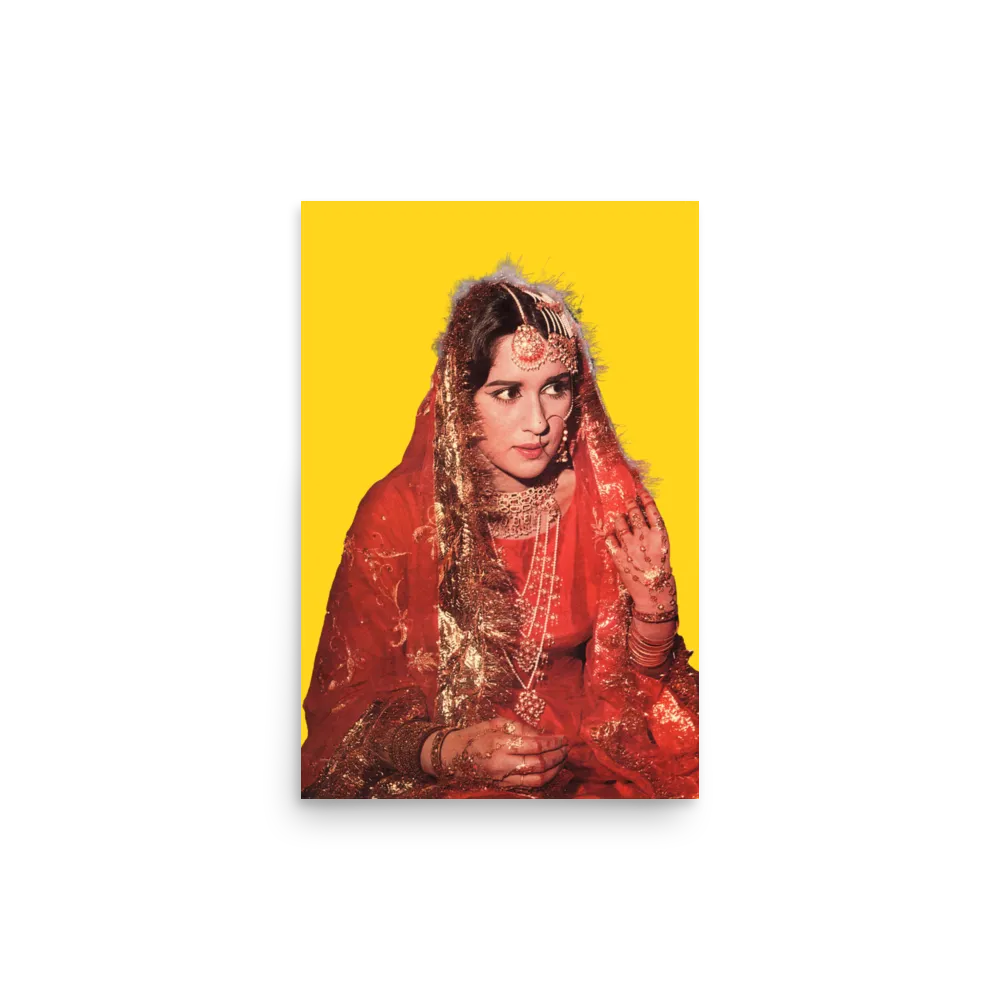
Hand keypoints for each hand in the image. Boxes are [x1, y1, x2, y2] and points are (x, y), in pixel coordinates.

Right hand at [437, 717, 569, 788]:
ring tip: (562, 759)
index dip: (552, 742)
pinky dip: (544, 779)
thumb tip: (542, 733)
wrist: (451, 755)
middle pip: (538, 763)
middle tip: (566, 748)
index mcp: (500, 743)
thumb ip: (520, 727)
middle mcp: (502, 763)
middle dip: (557, 756)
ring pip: (537, 779)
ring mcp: (503, 777)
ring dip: (554, 770)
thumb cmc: (473, 735)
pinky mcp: (503, 786)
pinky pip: (529, 786)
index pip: (534, 745)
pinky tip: (551, 770)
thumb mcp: (495, 723)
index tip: (563, 738)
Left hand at [604, 489, 677, 612]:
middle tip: (626, 500)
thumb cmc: (661, 570)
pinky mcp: (619, 557)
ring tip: (619, 518)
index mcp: (660, 534)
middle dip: (629, 504)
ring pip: (619, 522)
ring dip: (618, 518)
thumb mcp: (662, 547)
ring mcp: (631, 547)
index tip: (639, 490)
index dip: (644, 497)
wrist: (654, 594)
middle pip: (634, 512)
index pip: (651, 509)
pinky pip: (609, 538)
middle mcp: (645, 537)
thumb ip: (652, 532)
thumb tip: (640, 515)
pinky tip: (610, 533)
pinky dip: (609, 534)